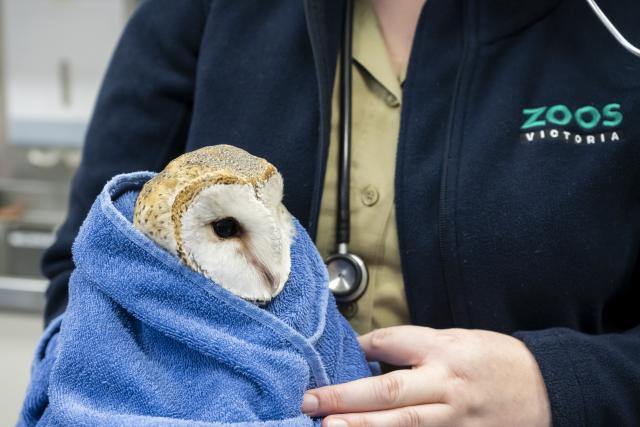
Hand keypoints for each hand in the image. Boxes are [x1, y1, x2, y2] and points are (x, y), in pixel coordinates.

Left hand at [302, 326, 550, 426]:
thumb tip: (371, 351)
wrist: (545, 388)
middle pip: (389, 391)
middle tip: (309, 400)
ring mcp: (455, 419)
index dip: (363, 347)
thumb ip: (415, 345)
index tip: (338, 356)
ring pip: (403, 426)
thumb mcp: (457, 338)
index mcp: (444, 350)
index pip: (394, 343)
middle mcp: (446, 385)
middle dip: (345, 398)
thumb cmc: (494, 359)